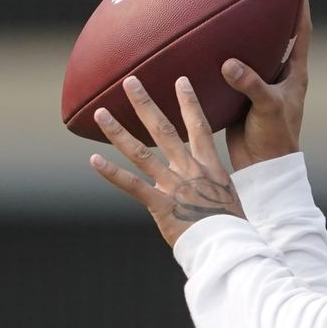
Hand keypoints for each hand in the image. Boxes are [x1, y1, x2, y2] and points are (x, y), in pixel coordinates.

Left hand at [89, 75, 244, 247]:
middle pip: (163, 130)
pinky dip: (112, 173)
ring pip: (141, 152)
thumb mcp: (227, 197)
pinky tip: (94, 160)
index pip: (199, 127)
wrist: (231, 247)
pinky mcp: (161, 206)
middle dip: (145, 104)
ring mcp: (173, 186)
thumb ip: (210, 186)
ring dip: (118, 131)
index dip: (189, 102)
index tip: (180, 80)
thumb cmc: (232, 227)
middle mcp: (189, 171)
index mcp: (209, 167)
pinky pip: (133, 186)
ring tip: (100, 113)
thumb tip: (200, 186)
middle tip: (129, 81)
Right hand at [224, 0, 311, 170]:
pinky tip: (209, 50)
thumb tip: (230, 64)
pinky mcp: (242, 96)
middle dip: (269, 17)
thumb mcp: (268, 107)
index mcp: (294, 74)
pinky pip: (233, 72)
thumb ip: (251, 84)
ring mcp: (260, 85)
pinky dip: (224, 61)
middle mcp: (279, 75)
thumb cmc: (276, 138)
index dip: (300, 10)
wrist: (261, 166)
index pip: (301, 34)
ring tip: (230, 15)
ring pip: (253, 54)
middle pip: (276, 38)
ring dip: (243, 39)